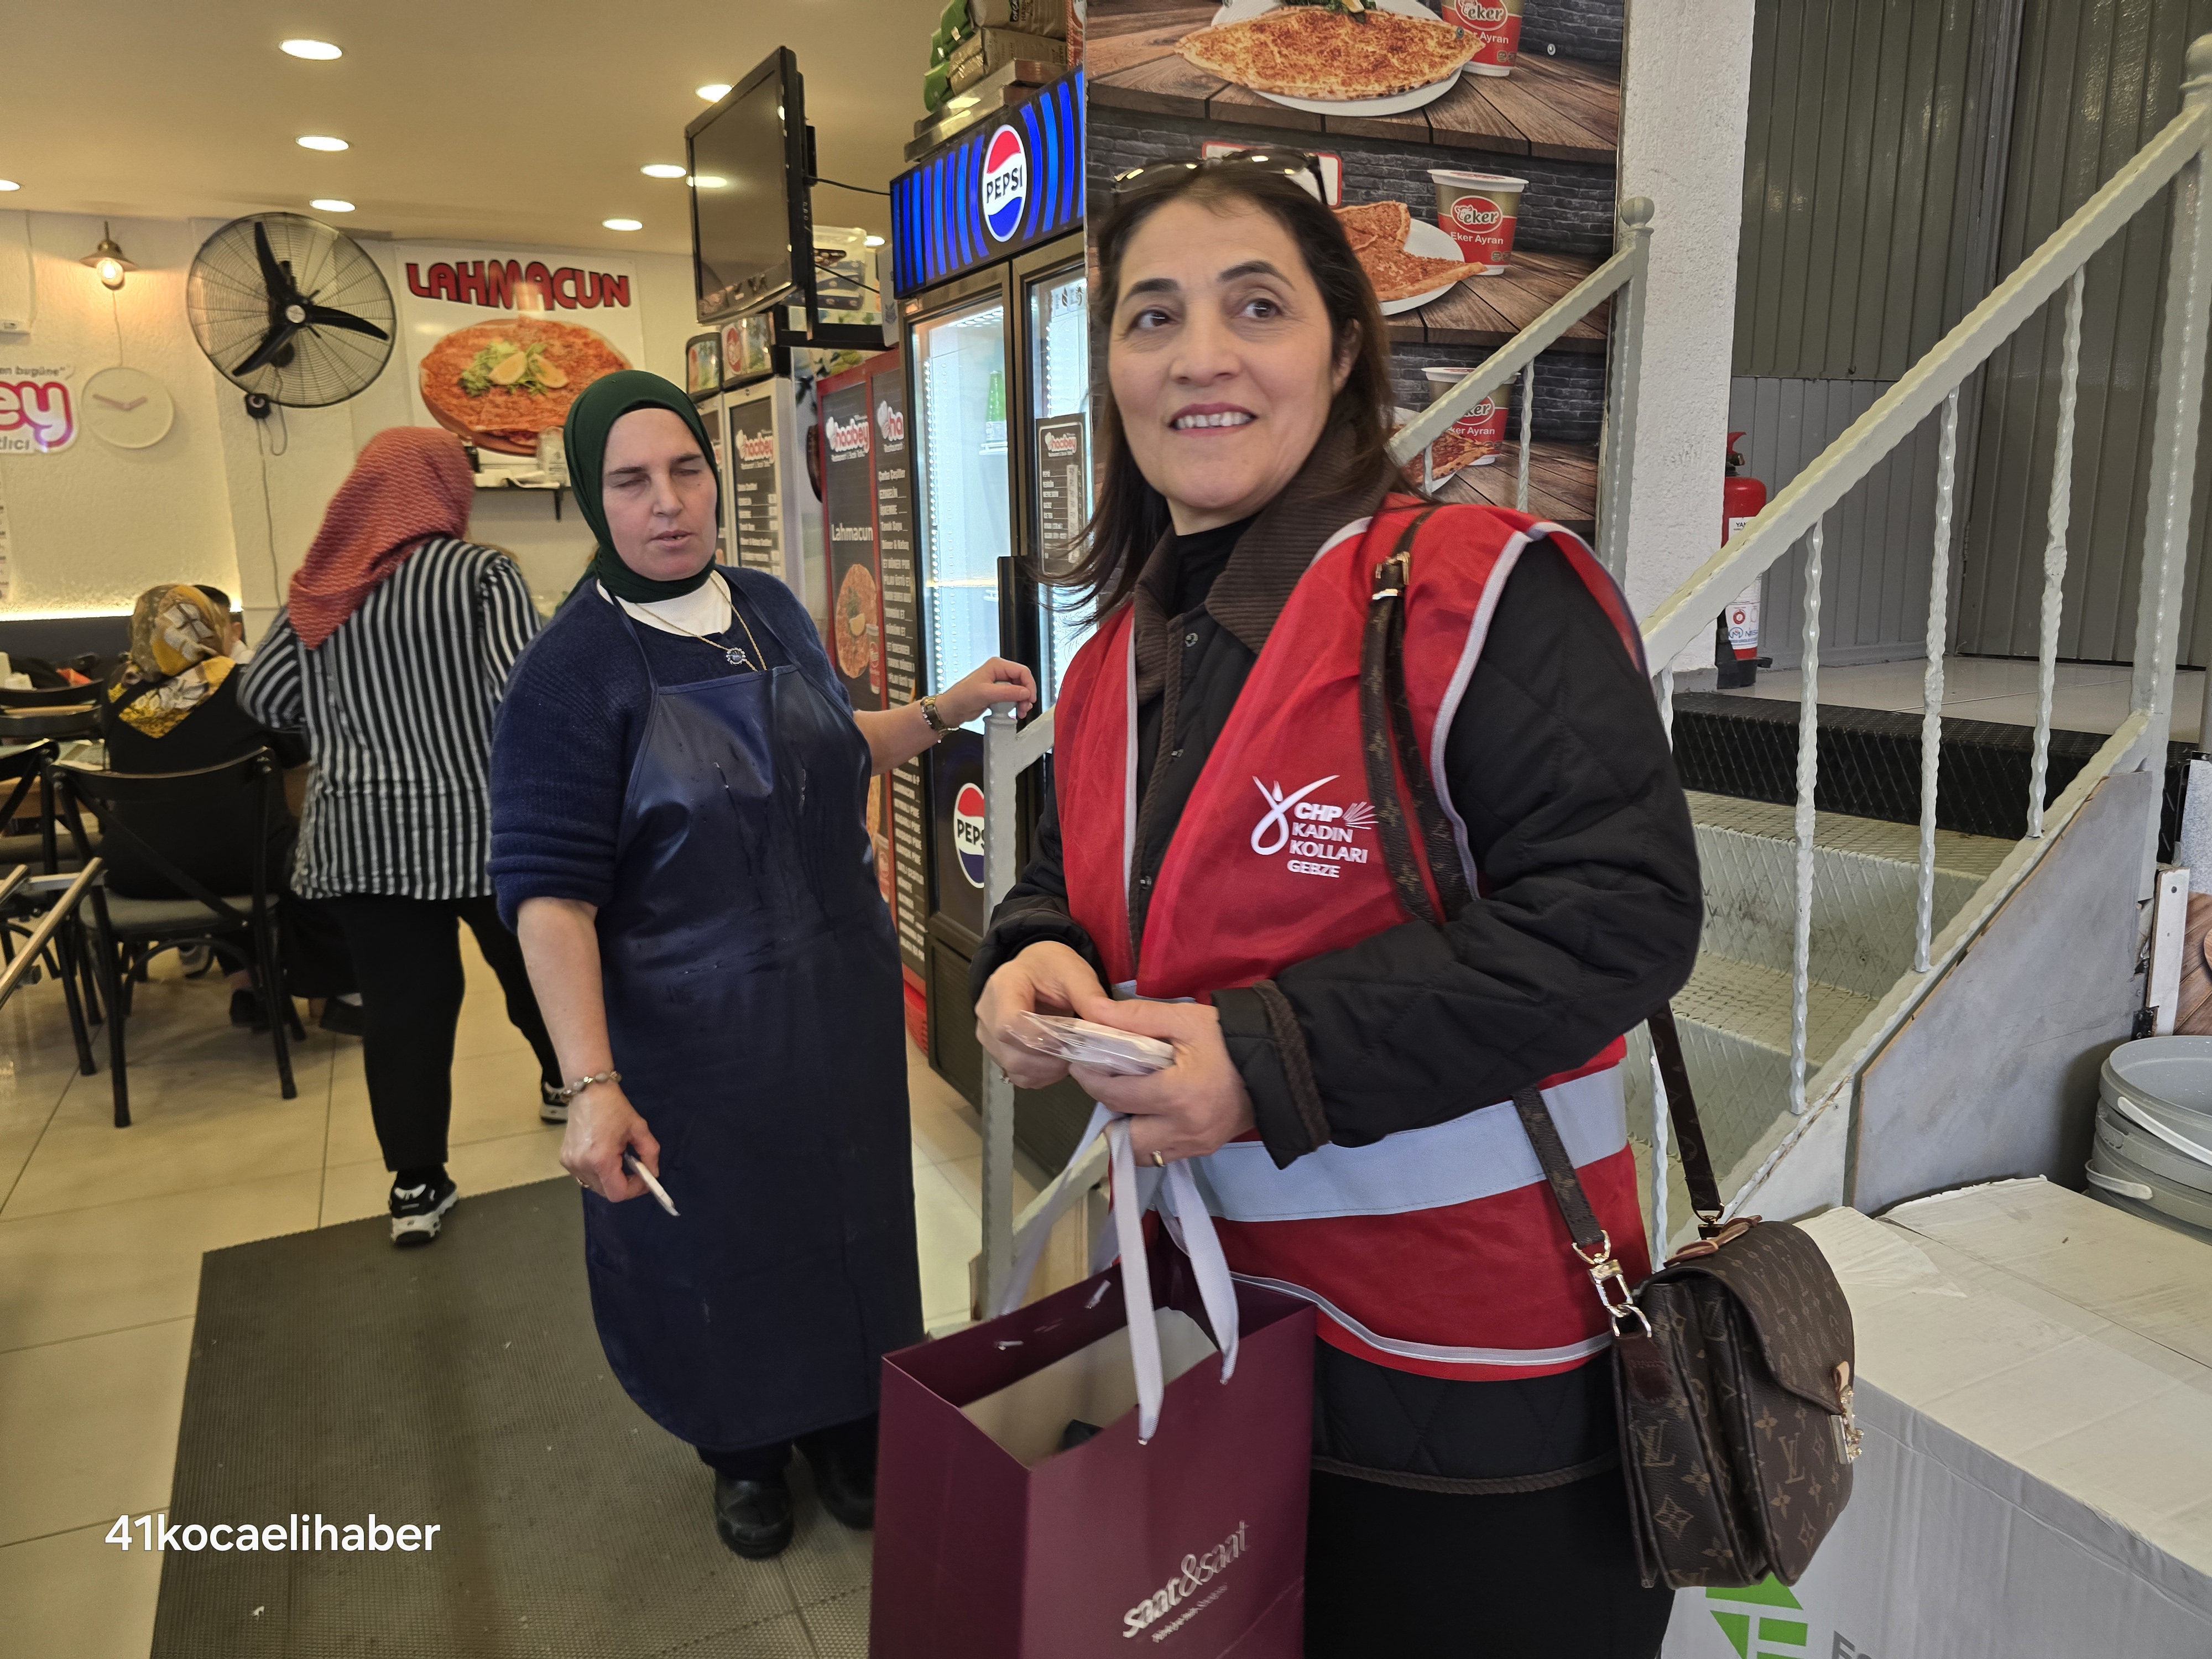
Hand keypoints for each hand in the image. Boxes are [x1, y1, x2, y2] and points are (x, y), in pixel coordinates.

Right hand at [560, 1080, 661, 1202]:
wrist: (588, 1091)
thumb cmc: (615, 1107)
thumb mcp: (640, 1129)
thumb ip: (650, 1154)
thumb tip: (652, 1173)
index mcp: (601, 1159)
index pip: (617, 1193)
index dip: (634, 1190)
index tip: (644, 1178)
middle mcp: (582, 1165)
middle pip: (606, 1193)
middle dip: (623, 1185)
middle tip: (634, 1170)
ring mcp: (570, 1164)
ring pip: (595, 1186)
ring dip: (609, 1179)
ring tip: (617, 1159)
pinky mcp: (564, 1159)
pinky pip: (584, 1176)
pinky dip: (597, 1173)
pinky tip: (602, 1156)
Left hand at [938, 656, 1037, 726]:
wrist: (951, 709)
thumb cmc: (961, 697)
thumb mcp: (986, 694)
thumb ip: (1007, 693)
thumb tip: (1025, 692)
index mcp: (996, 666)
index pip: (1021, 671)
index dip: (1029, 685)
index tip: (1030, 698)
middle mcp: (998, 672)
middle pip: (1022, 681)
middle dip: (1026, 695)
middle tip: (1024, 707)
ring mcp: (998, 683)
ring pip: (1019, 690)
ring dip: (1022, 701)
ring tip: (1020, 711)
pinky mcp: (997, 694)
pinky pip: (1012, 697)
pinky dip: (1016, 704)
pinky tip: (1014, 711)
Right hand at [976, 940, 1115, 1088]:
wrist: (1035, 971)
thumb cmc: (1053, 968)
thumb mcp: (1075, 972)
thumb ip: (1089, 997)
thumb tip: (1107, 1026)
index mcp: (1003, 985)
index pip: (1010, 1023)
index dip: (1043, 1040)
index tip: (1072, 1042)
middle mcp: (987, 1013)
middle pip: (1012, 1052)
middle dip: (1050, 1059)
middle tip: (1077, 1051)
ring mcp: (987, 1035)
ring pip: (1014, 1067)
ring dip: (1047, 1069)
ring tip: (1068, 1054)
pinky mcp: (996, 1052)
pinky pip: (1016, 1075)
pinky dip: (1040, 1075)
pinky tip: (1055, 1061)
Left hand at [1072, 1000, 1255, 1163]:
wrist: (1280, 1061)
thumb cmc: (1230, 1037)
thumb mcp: (1185, 1019)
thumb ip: (1136, 1017)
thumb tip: (1093, 1012)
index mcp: (1177, 1094)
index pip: (1116, 1095)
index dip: (1091, 1079)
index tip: (1080, 1064)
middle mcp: (1184, 1129)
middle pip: (1123, 1138)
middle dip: (1109, 1113)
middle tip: (1110, 1086)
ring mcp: (1196, 1144)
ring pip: (1142, 1153)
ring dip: (1129, 1130)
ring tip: (1133, 1101)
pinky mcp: (1205, 1149)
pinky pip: (1164, 1154)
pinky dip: (1151, 1137)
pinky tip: (1154, 1112)